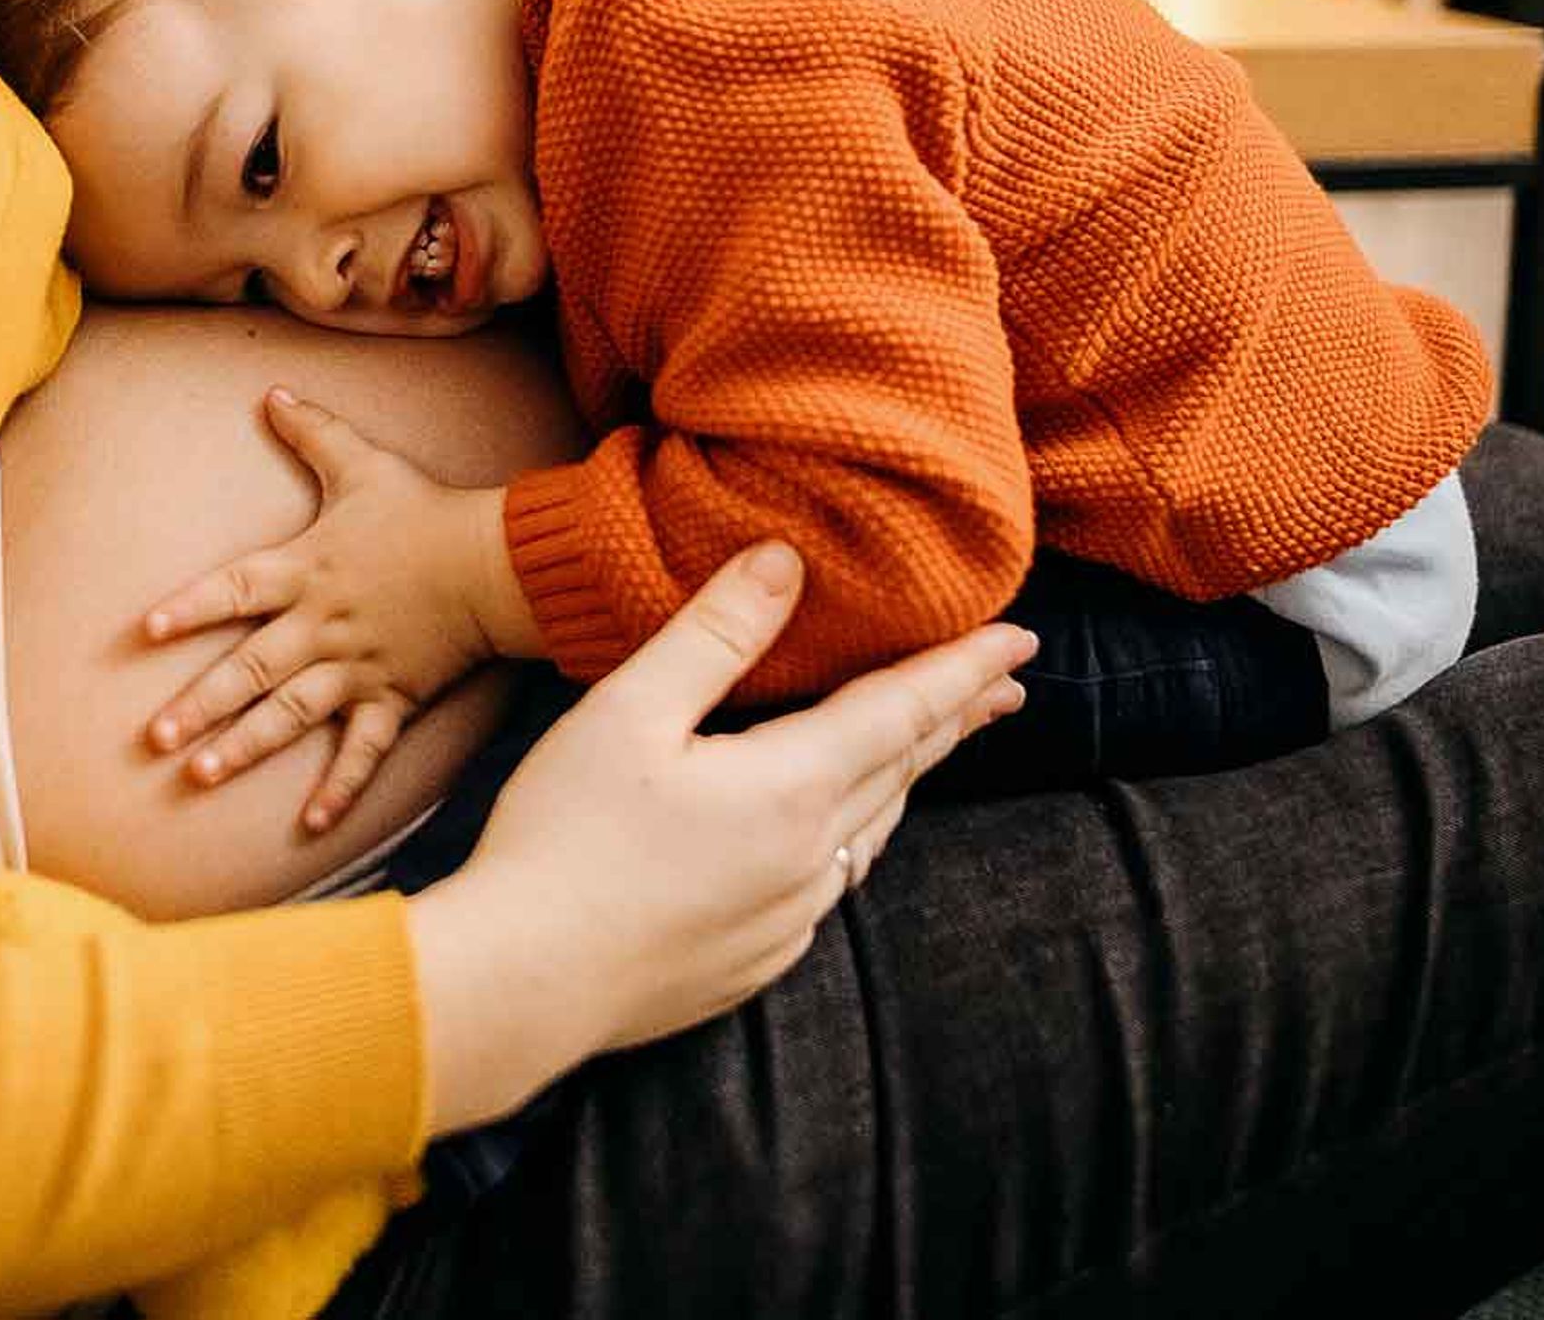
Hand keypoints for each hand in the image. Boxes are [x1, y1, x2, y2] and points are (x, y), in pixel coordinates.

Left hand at [139, 388, 529, 831]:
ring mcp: (356, 668)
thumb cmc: (423, 510)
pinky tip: (310, 824)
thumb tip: (270, 391)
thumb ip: (312, 430)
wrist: (494, 561)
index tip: (142, 632)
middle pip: (251, 668)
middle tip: (154, 737)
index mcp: (305, 570)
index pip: (234, 590)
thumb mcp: (364, 463)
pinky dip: (340, 787)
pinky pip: (363, 751)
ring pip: (292, 714)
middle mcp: (321, 625)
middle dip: (201, 703)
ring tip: (200, 774)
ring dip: (246, 745)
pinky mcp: (394, 697)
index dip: (188, 609)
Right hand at [403, 545, 1033, 1134]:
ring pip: (869, 832)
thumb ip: (716, 633)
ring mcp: (787, 920)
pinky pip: (828, 884)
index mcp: (792, 787)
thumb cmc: (564, 837)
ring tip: (929, 747)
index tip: (1022, 640)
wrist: (521, 984)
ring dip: (905, 778)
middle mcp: (811, 859)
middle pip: (902, 771)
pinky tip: (833, 838)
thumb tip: (787, 559)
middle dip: (954, 720)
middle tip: (1006, 687)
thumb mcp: (629, 712)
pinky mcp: (754, 961)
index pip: (904, 711)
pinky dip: (850, 838)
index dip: (964, 670)